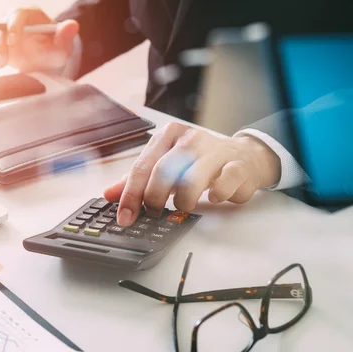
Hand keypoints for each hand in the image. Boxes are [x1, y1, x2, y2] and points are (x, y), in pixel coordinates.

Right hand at [0, 7, 78, 74]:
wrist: (41, 60)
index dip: (14, 26)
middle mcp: (12, 19)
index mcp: (30, 15)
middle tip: (2, 64)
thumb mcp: (61, 47)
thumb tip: (73, 25)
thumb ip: (66, 38)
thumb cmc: (52, 51)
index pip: (19, 14)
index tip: (13, 42)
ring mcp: (0, 30)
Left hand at [103, 123, 280, 225]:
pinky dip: (216, 195)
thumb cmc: (199, 161)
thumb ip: (138, 180)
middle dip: (154, 199)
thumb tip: (109, 194)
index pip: (142, 166)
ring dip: (183, 201)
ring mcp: (215, 150)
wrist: (244, 156)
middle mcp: (190, 138)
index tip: (125, 218)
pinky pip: (224, 184)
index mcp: (168, 135)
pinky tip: (213, 197)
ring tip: (184, 205)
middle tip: (154, 213)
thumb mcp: (166, 164)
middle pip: (162, 172)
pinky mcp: (238, 165)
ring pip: (191, 180)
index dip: (130, 195)